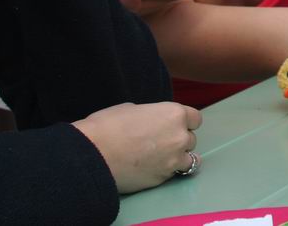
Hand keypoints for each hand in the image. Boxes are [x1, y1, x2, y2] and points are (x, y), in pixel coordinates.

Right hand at [72, 102, 202, 193]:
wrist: (92, 154)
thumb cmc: (108, 125)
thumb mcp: (132, 109)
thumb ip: (151, 115)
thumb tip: (151, 121)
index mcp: (174, 114)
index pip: (195, 119)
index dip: (185, 122)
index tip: (174, 125)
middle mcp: (180, 137)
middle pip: (191, 139)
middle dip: (178, 140)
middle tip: (160, 142)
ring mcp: (173, 160)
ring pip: (189, 159)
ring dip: (178, 157)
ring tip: (161, 158)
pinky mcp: (162, 178)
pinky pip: (173, 174)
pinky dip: (167, 171)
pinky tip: (154, 168)